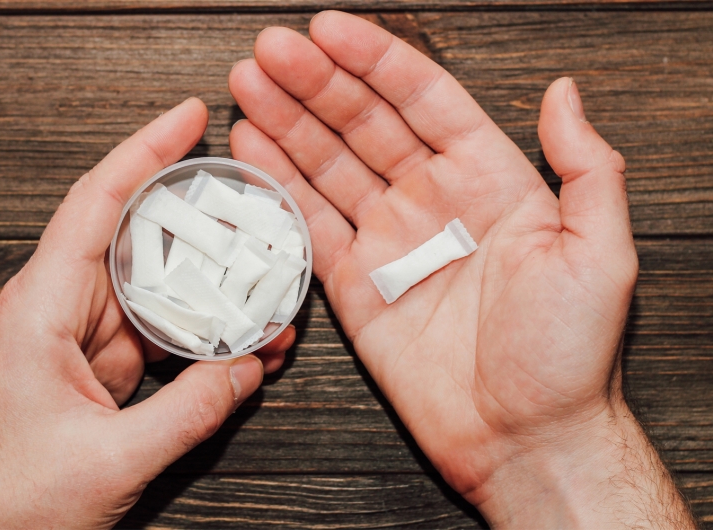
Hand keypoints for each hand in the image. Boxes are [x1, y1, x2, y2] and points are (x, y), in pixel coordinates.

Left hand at [0, 98, 293, 528]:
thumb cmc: (6, 504)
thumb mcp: (112, 460)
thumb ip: (191, 411)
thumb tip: (248, 370)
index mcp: (42, 308)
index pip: (97, 203)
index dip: (145, 151)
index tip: (189, 116)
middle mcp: (58, 310)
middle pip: (139, 240)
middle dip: (201, 224)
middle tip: (256, 211)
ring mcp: (79, 340)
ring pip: (155, 290)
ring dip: (207, 291)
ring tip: (266, 289)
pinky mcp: (95, 369)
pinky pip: (155, 334)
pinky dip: (196, 335)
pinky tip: (238, 343)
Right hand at [229, 12, 693, 527]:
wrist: (524, 436)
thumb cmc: (569, 354)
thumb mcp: (601, 252)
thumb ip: (587, 167)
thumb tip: (565, 92)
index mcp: (489, 180)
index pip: (423, 100)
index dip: (374, 62)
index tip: (329, 30)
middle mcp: (433, 202)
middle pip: (363, 123)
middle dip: (314, 83)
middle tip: (269, 49)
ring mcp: (389, 241)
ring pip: (328, 165)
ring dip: (287, 122)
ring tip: (248, 82)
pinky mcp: (355, 286)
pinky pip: (310, 226)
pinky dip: (279, 187)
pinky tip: (253, 149)